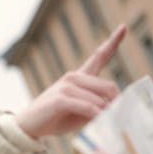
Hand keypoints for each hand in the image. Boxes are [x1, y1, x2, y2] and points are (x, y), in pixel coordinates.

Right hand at [15, 24, 126, 138]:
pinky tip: (102, 122)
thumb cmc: (55, 119)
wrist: (29, 126)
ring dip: (108, 114)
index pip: (98, 57)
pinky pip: (89, 108)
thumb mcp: (80, 113)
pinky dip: (98, 117)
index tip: (123, 27)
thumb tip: (116, 110)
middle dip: (118, 104)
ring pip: (99, 100)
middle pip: (108, 86)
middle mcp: (73, 77)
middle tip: (123, 118)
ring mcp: (66, 86)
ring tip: (112, 125)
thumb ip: (96, 108)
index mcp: (79, 78)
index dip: (113, 42)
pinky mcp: (61, 98)